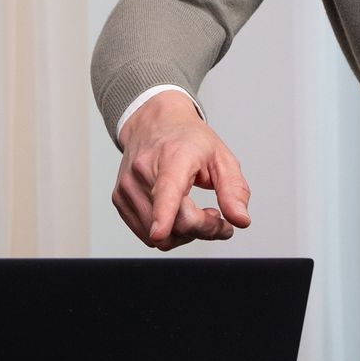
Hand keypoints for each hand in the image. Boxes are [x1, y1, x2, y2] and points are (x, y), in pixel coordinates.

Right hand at [111, 91, 251, 249]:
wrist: (153, 123)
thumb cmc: (187, 139)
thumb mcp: (221, 157)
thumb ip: (234, 190)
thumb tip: (240, 220)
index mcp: (172, 157)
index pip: (166, 190)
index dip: (163, 215)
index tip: (159, 232)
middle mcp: (143, 171)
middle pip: (173, 222)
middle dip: (202, 230)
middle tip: (217, 217)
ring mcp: (127, 187)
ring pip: (157, 237)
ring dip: (184, 234)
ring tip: (196, 213)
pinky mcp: (119, 199)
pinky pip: (145, 235)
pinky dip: (166, 233)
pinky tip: (177, 215)